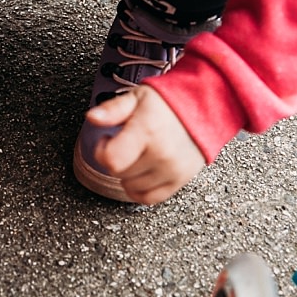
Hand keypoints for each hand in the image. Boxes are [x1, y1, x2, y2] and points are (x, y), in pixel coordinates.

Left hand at [81, 84, 207, 204]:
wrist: (203, 110)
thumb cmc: (168, 104)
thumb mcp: (137, 98)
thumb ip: (113, 109)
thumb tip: (92, 117)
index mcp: (147, 131)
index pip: (112, 160)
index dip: (102, 151)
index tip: (106, 140)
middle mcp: (161, 154)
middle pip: (120, 174)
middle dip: (116, 160)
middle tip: (125, 144)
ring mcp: (172, 171)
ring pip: (132, 188)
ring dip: (128, 175)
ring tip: (137, 156)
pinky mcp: (179, 182)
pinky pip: (150, 199)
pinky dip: (140, 191)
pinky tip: (140, 175)